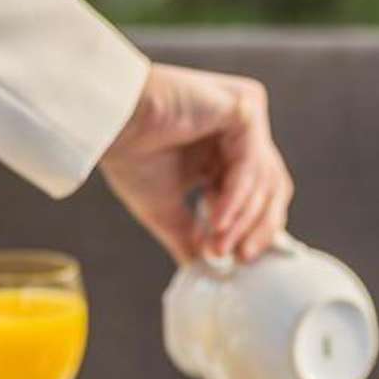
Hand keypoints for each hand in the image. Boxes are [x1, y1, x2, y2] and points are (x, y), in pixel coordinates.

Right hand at [100, 63, 293, 263]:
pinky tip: (217, 221)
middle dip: (256, 228)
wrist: (106, 121)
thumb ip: (191, 238)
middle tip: (237, 258)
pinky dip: (237, 198)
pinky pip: (252, 163)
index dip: (254, 229)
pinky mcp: (245, 108)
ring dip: (242, 220)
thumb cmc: (128, 153)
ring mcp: (246, 115)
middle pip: (272, 187)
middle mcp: (240, 130)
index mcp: (225, 149)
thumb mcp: (166, 209)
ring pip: (265, 179)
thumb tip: (204, 270)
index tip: (238, 261)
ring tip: (217, 245)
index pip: (261, 193)